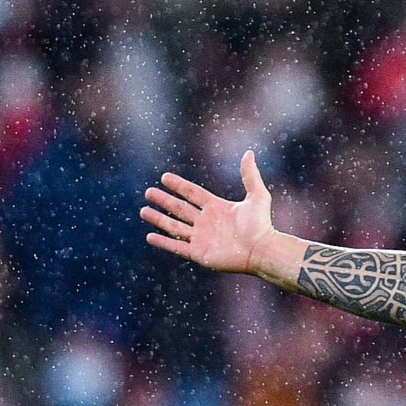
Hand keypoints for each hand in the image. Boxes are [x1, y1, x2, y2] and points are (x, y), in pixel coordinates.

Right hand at [143, 150, 276, 274]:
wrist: (262, 251)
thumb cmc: (261, 225)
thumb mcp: (257, 196)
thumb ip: (250, 175)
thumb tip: (249, 152)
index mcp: (217, 208)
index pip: (193, 193)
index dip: (179, 185)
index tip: (164, 177)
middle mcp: (207, 222)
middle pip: (180, 209)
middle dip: (163, 201)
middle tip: (148, 192)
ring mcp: (202, 238)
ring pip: (174, 227)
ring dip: (158, 219)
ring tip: (143, 211)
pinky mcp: (199, 253)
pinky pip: (177, 247)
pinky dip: (163, 242)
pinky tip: (150, 236)